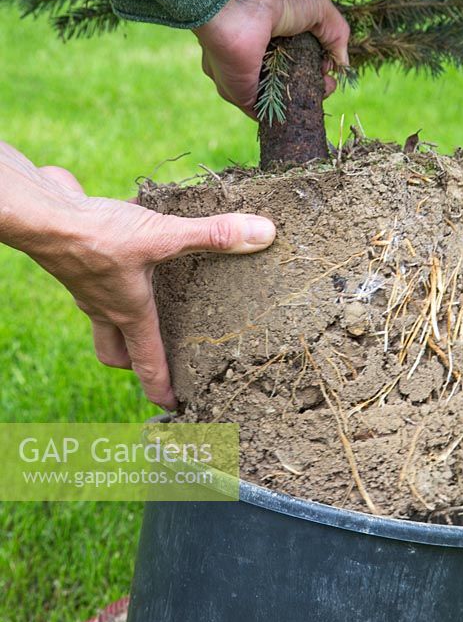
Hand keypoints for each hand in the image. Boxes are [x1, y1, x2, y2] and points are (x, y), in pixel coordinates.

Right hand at [0, 143, 275, 408]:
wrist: (41, 214)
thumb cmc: (96, 236)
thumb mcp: (163, 236)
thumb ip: (213, 236)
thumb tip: (262, 235)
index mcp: (129, 313)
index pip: (148, 362)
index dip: (161, 388)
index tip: (174, 406)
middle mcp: (105, 305)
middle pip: (115, 350)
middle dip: (132, 360)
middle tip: (152, 357)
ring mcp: (87, 285)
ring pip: (103, 315)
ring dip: (122, 316)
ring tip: (148, 301)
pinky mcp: (77, 259)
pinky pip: (97, 275)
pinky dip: (114, 272)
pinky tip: (130, 245)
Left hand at [193, 0, 349, 117]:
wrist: (242, 4)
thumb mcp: (319, 7)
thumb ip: (336, 34)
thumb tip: (342, 64)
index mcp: (271, 30)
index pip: (296, 57)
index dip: (318, 66)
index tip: (328, 68)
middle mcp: (256, 54)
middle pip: (288, 79)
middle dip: (312, 85)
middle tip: (326, 85)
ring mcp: (245, 75)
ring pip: (277, 98)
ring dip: (301, 100)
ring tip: (318, 93)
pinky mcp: (238, 92)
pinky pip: (262, 111)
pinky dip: (283, 114)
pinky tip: (302, 108)